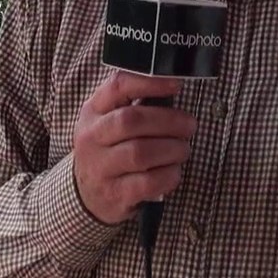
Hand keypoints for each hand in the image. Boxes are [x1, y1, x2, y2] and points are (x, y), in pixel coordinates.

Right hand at [71, 71, 197, 224]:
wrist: (89, 195)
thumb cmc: (109, 151)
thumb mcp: (109, 122)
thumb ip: (134, 104)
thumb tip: (173, 88)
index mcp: (93, 112)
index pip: (117, 87)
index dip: (149, 82)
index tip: (176, 84)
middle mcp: (91, 138)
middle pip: (130, 120)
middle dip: (169, 121)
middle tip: (189, 125)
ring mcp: (100, 168)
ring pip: (140, 153)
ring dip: (172, 149)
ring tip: (182, 149)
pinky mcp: (114, 194)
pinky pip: (148, 182)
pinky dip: (169, 175)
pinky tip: (173, 171)